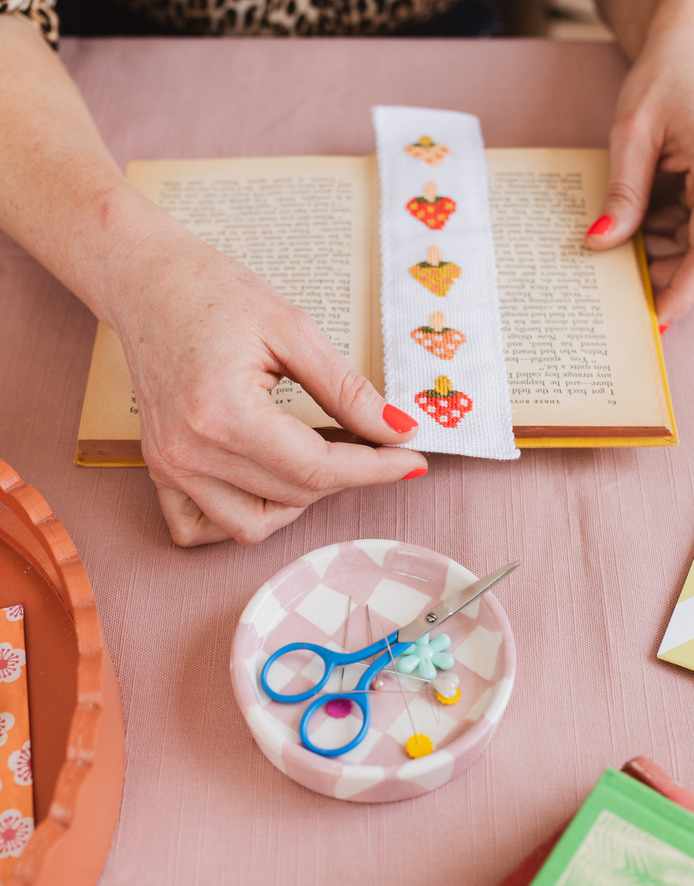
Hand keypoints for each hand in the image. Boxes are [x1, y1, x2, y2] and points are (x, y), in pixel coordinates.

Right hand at [110, 222, 426, 546]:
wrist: (146, 282)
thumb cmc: (213, 292)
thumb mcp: (292, 328)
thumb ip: (347, 388)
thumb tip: (399, 429)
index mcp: (224, 413)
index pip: (317, 468)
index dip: (375, 469)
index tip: (413, 460)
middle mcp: (190, 453)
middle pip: (293, 496)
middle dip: (346, 476)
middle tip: (373, 443)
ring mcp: (169, 466)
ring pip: (251, 525)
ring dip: (297, 502)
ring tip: (316, 457)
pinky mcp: (158, 468)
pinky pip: (198, 528)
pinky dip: (239, 518)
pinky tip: (264, 484)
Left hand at [585, 2, 693, 325]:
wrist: (691, 36)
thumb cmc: (670, 71)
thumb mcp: (635, 131)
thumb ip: (624, 192)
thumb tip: (601, 244)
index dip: (683, 291)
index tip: (657, 322)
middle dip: (662, 269)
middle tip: (619, 281)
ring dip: (659, 249)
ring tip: (622, 239)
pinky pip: (692, 222)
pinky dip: (664, 228)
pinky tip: (637, 221)